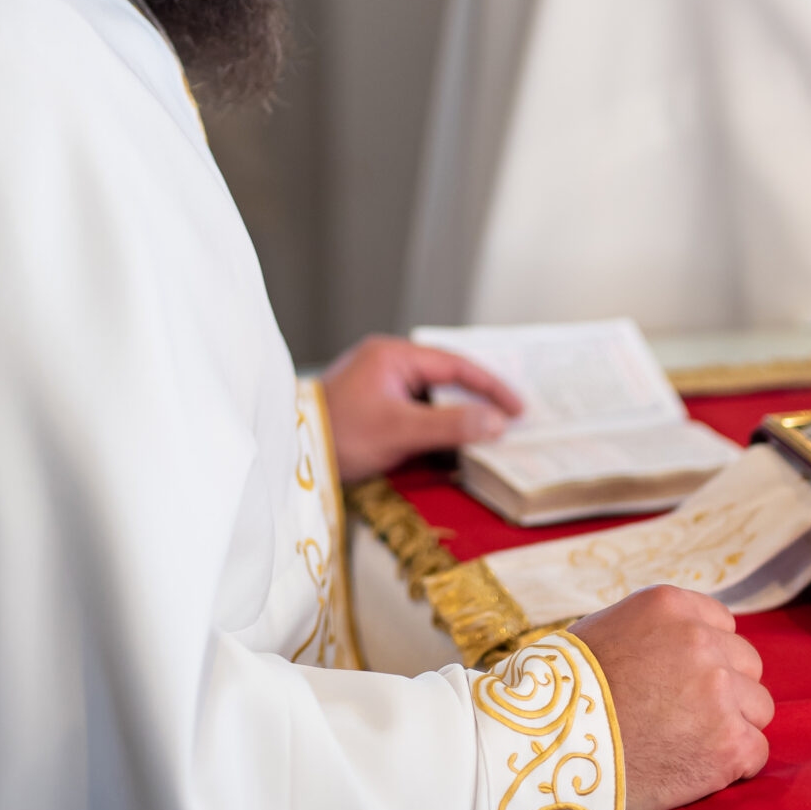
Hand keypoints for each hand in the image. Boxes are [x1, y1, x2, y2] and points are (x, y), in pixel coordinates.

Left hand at [320, 336, 520, 484]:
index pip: (456, 365)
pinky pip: (415, 411)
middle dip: (478, 400)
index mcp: (394, 355)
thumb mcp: (400, 430)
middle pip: (446, 378)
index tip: (518, 409)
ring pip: (431, 397)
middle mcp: (387, 362)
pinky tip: (451, 447)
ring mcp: (378, 384)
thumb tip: (497, 423)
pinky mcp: (373, 406)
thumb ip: (451, 425)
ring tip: (487, 435)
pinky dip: (436, 427)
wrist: (292, 454)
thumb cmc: (340, 435)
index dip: (491, 387)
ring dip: (457, 416)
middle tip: (511, 420)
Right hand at [569, 587, 771, 809]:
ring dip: (732, 725)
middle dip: (725, 689)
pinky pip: (756, 751)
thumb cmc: (564, 693)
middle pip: (746, 664)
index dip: (706, 657)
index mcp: (669, 606)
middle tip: (686, 716)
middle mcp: (701, 641)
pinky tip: (697, 768)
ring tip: (689, 744)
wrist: (550, 748)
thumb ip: (653, 631)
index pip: (721, 624)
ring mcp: (720, 692)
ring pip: (758, 707)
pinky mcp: (730, 743)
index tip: (682, 681)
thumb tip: (680, 641)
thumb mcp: (604, 632)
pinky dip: (733, 764)